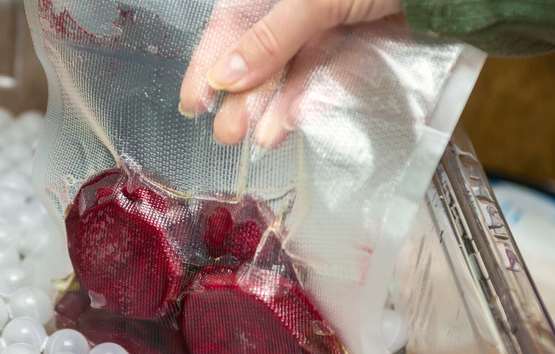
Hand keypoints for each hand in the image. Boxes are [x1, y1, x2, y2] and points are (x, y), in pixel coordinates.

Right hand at [179, 0, 402, 145]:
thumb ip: (271, 36)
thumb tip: (225, 75)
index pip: (234, 17)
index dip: (211, 59)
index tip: (196, 100)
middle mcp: (302, 2)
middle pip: (259, 50)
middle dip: (242, 94)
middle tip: (226, 133)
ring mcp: (331, 23)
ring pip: (290, 69)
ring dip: (271, 106)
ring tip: (256, 139)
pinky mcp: (357, 46)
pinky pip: (324, 77)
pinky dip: (306, 102)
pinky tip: (287, 126)